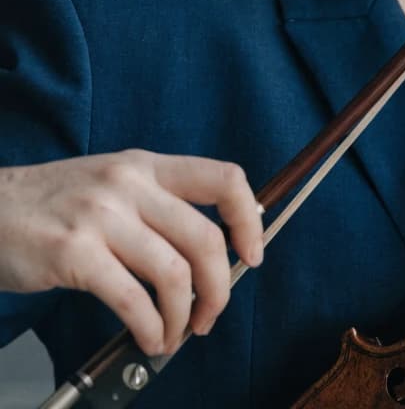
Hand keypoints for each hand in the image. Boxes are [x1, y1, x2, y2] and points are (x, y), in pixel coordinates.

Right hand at [0, 150, 263, 355]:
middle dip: (219, 286)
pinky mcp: (73, 253)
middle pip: (205, 237)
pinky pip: (131, 299)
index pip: (224, 179)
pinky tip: (149, 337)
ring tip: (175, 334)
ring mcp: (102, 216)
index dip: (248, 220)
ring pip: (174, 272)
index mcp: (147, 165)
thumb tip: (212, 249)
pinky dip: (150, 327)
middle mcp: (131, 184)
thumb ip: (158, 203)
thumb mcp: (114, 182)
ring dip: (184, 315)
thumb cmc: (53, 203)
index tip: (253, 253)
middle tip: (211, 313)